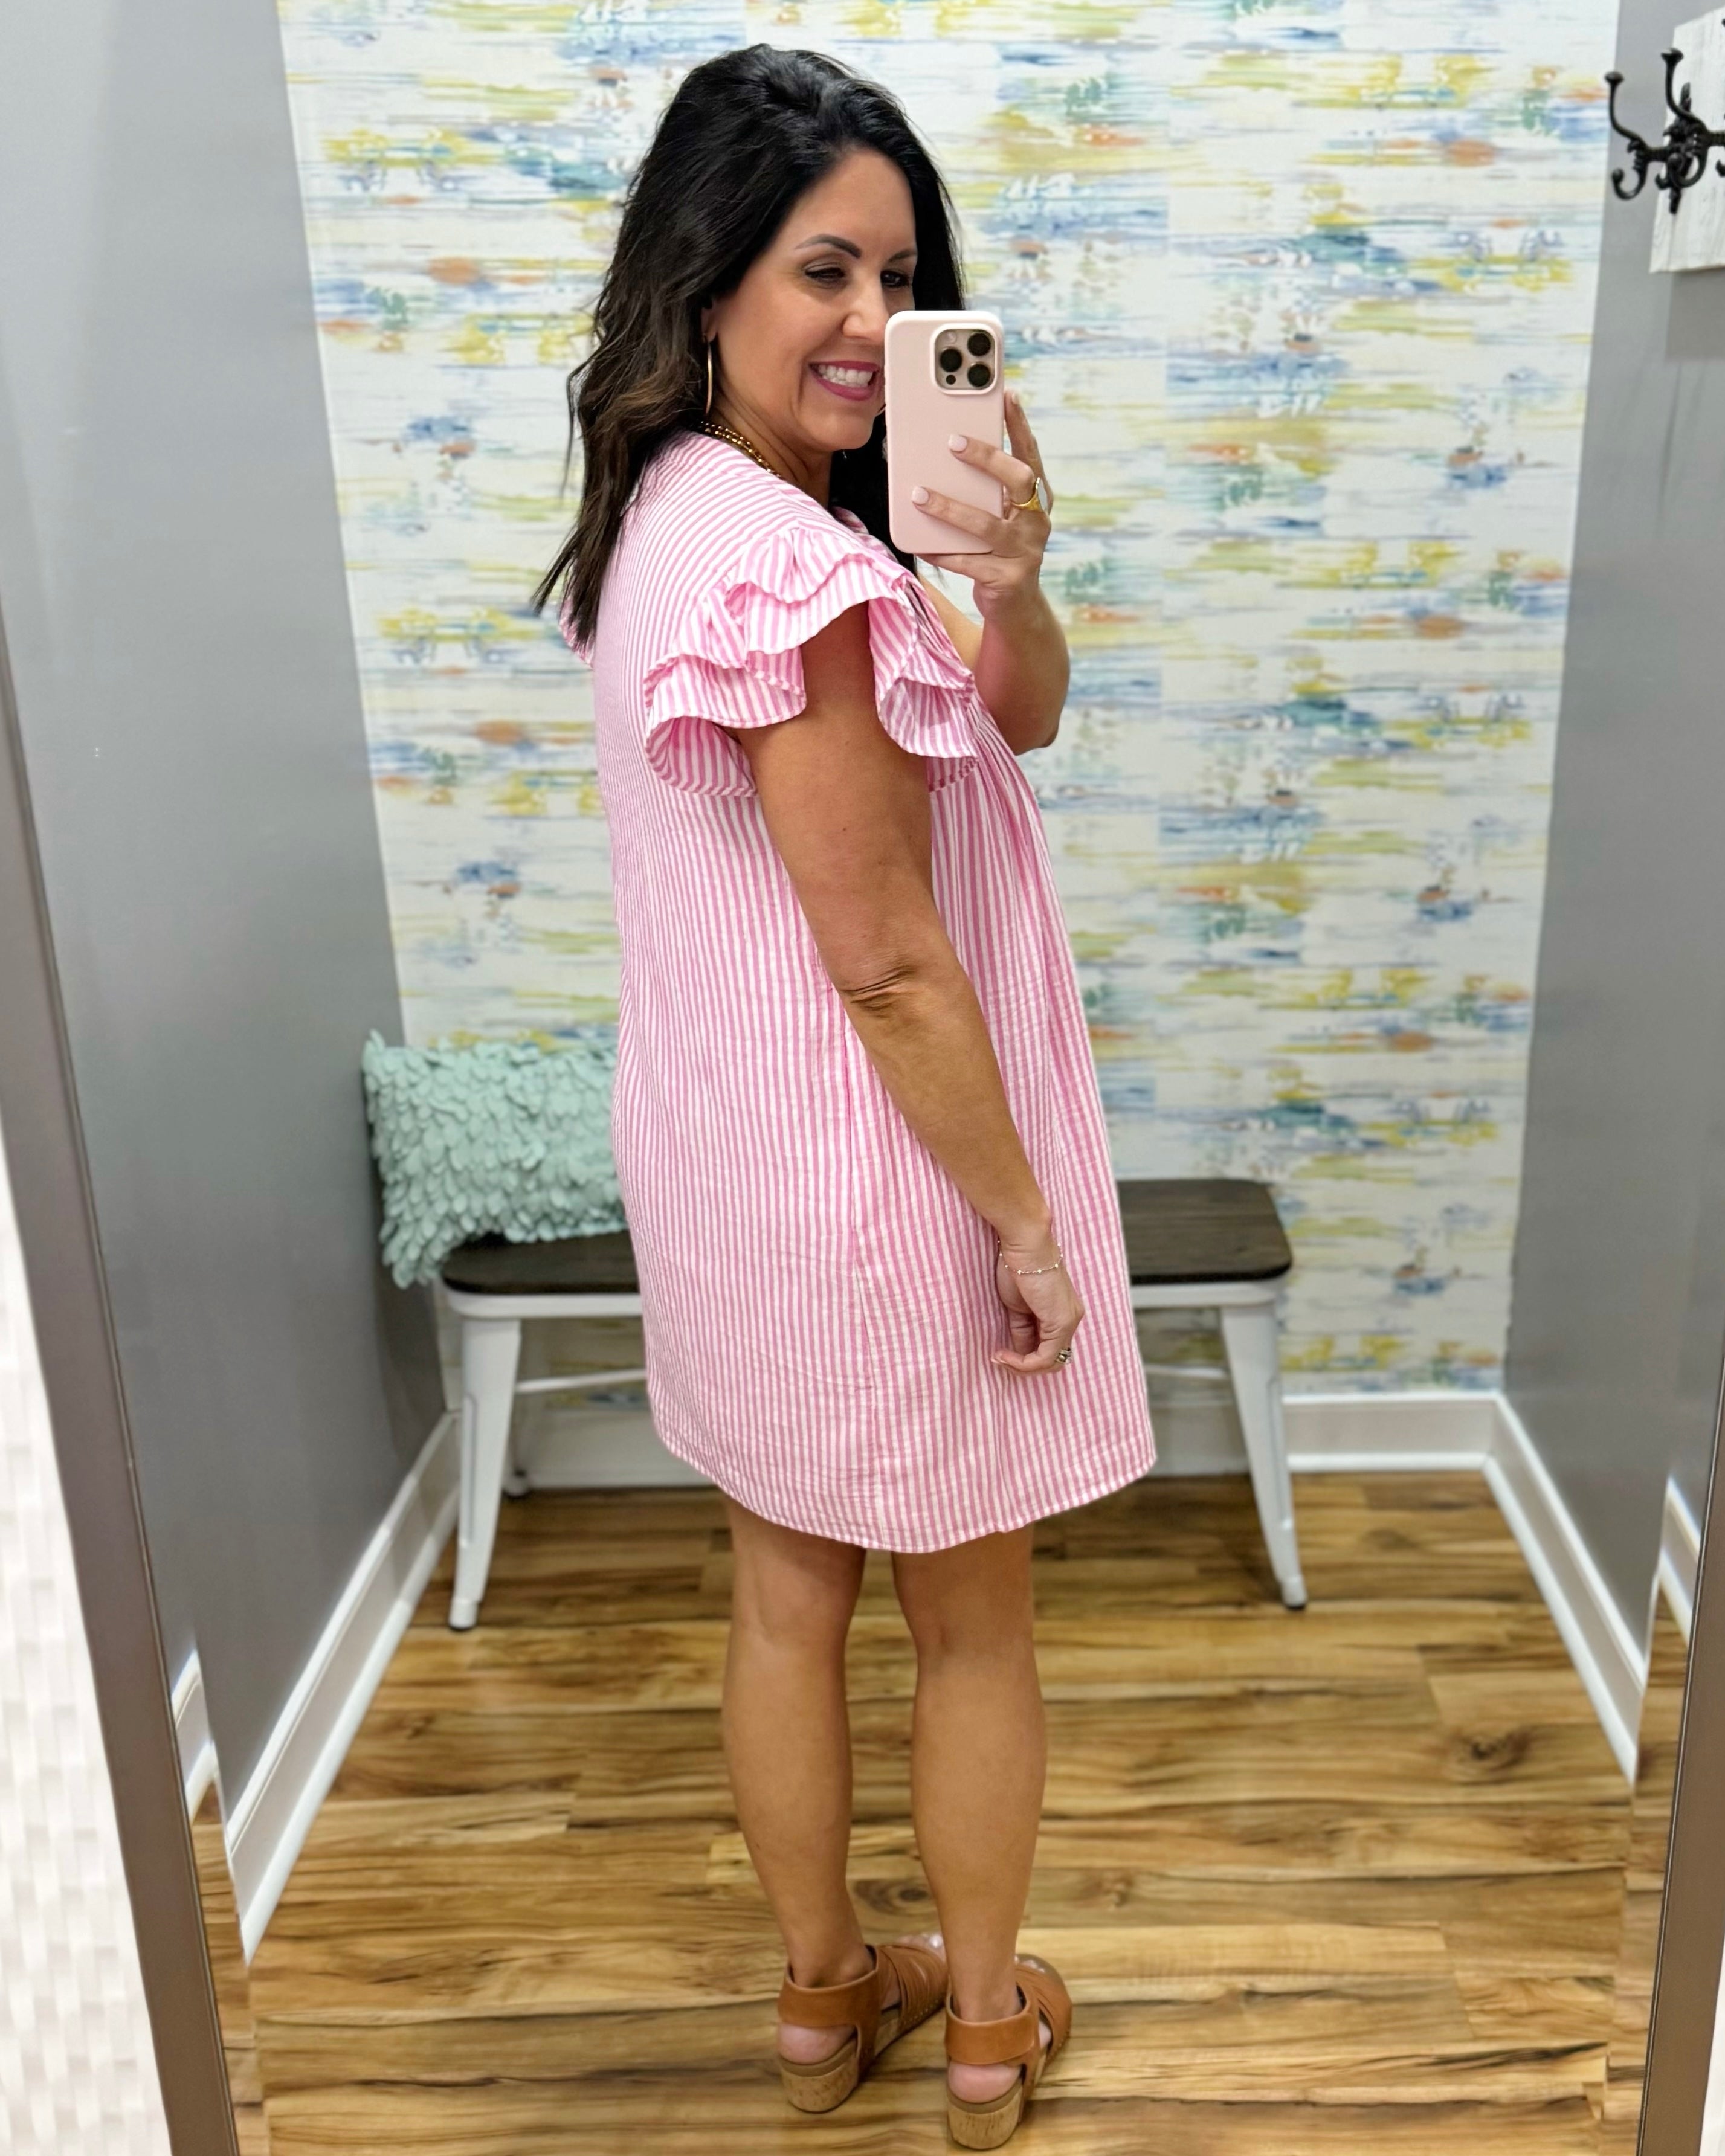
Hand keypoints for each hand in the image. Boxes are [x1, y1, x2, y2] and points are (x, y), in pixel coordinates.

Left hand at [912, 388, 1052, 622]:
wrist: (1015, 608)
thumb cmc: (997, 551)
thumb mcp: (997, 516)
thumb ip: (983, 491)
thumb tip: (940, 456)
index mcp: (1037, 500)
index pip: (1031, 455)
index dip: (1020, 425)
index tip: (1008, 395)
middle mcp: (1037, 522)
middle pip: (1020, 480)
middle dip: (988, 458)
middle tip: (953, 441)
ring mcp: (1025, 552)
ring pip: (986, 524)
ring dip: (950, 508)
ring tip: (919, 494)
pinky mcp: (1007, 580)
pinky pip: (968, 562)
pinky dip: (941, 552)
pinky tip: (920, 543)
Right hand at [992, 1228, 1084, 1376]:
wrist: (1024, 1244)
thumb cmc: (1017, 1265)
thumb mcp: (1017, 1306)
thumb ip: (1022, 1330)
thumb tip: (1017, 1352)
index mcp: (1062, 1312)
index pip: (1049, 1348)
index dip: (1024, 1357)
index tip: (1000, 1352)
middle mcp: (1071, 1318)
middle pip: (1053, 1359)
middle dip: (1025, 1366)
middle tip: (1001, 1359)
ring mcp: (1069, 1321)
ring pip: (1051, 1362)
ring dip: (1022, 1366)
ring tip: (1001, 1357)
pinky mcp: (1061, 1322)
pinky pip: (1045, 1357)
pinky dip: (1023, 1362)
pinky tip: (1004, 1354)